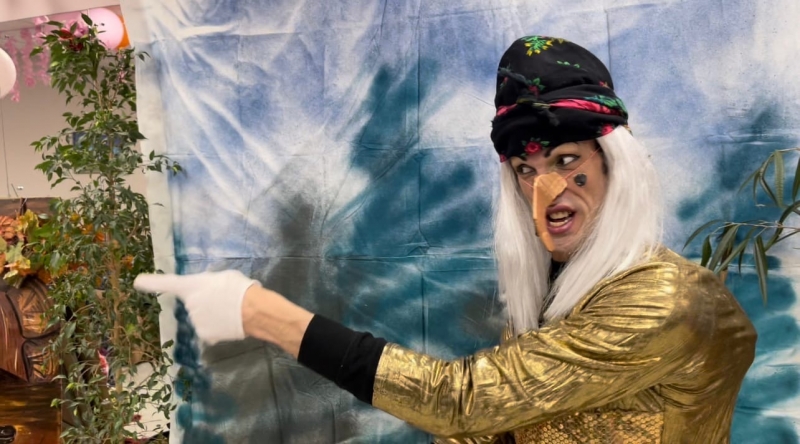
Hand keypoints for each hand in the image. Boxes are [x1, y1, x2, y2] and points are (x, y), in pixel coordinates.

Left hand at [134, 270, 261, 345]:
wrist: (252, 310)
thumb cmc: (240, 288)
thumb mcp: (223, 277)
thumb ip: (209, 284)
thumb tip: (209, 290)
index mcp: (192, 286)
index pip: (167, 283)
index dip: (151, 282)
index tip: (137, 282)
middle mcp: (189, 304)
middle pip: (194, 304)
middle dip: (206, 303)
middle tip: (225, 299)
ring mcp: (195, 322)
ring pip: (202, 318)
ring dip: (213, 316)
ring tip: (231, 311)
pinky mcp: (204, 336)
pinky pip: (209, 331)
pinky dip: (218, 329)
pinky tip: (229, 324)